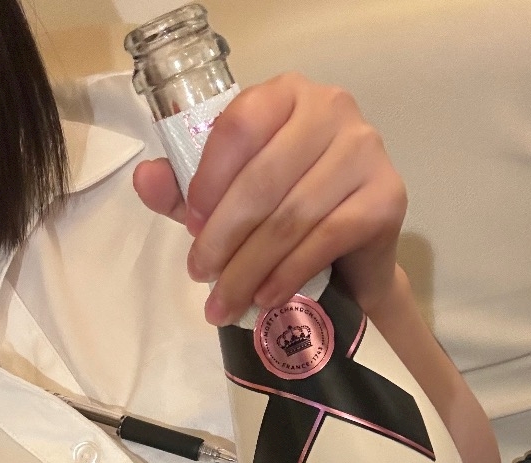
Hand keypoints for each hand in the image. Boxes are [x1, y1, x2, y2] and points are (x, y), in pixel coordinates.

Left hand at [133, 73, 406, 324]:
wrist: (352, 257)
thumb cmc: (286, 213)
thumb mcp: (230, 197)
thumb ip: (186, 188)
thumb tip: (144, 180)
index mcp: (286, 94)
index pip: (240, 125)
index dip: (209, 179)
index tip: (190, 225)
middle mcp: (332, 109)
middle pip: (264, 179)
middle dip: (224, 236)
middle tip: (200, 275)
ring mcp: (365, 151)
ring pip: (292, 215)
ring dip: (250, 266)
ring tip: (225, 300)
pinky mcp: (387, 198)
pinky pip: (326, 239)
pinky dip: (288, 273)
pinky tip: (266, 297)